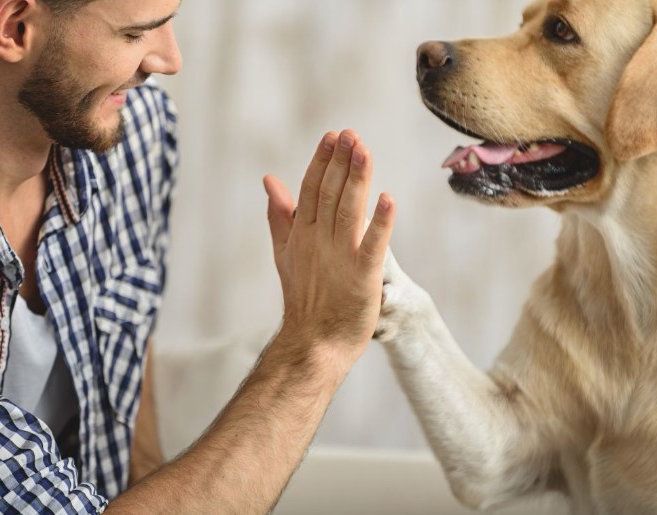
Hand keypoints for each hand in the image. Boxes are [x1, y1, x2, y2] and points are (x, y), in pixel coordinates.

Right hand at [263, 130, 395, 357]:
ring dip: (357, 180)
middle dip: (340, 162)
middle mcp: (319, 241)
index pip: (311, 189)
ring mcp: (340, 257)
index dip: (323, 162)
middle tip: (351, 134)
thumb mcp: (285, 252)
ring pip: (348, 210)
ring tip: (364, 151)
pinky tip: (388, 199)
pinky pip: (373, 245)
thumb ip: (280, 215)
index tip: (333, 136)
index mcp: (302, 233)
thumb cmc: (304, 298)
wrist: (313, 342)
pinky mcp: (363, 276)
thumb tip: (269, 180)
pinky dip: (380, 222)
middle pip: (330, 193)